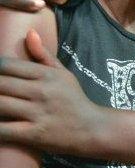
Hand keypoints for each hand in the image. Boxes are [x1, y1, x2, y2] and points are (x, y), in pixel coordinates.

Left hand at [0, 30, 103, 155]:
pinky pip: (3, 130)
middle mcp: (41, 92)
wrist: (92, 129)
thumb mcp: (64, 74)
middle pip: (0, 84)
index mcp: (47, 75)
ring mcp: (38, 113)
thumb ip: (44, 55)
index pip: (8, 65)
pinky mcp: (34, 134)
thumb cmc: (74, 99)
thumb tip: (29, 32)